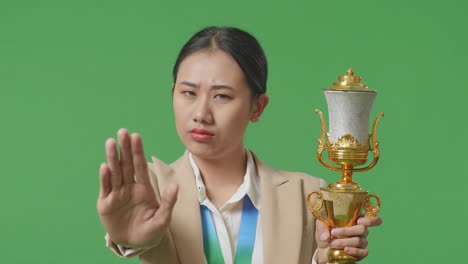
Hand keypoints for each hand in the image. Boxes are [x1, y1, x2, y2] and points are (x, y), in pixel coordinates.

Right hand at [97, 128, 178, 247]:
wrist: (135, 244)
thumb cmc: (151, 230)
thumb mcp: (163, 218)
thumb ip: (168, 202)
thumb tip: (175, 186)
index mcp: (143, 187)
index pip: (140, 166)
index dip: (138, 151)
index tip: (136, 136)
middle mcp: (129, 187)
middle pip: (126, 165)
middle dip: (124, 148)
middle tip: (122, 132)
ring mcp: (116, 194)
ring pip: (115, 173)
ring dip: (113, 158)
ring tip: (110, 142)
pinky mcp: (106, 204)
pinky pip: (106, 189)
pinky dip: (105, 178)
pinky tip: (105, 166)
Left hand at [315, 216, 381, 261]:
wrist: (323, 247)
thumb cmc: (326, 232)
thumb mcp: (321, 225)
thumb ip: (322, 227)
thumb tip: (326, 237)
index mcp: (355, 219)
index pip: (372, 218)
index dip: (371, 219)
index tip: (360, 220)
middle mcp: (361, 230)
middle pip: (363, 229)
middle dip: (347, 231)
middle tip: (333, 233)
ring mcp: (362, 242)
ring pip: (359, 241)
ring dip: (344, 242)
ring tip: (331, 243)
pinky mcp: (360, 253)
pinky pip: (363, 252)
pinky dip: (354, 251)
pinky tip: (345, 250)